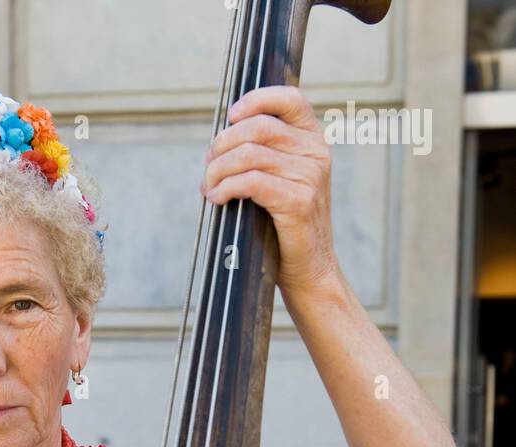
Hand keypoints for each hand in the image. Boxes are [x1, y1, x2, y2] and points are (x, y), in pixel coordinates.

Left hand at [199, 84, 340, 298]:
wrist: (309, 269)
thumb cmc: (287, 226)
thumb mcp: (283, 180)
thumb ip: (266, 154)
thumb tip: (220, 140)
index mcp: (314, 140)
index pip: (290, 99)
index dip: (256, 100)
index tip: (230, 116)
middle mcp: (316, 153)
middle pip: (258, 127)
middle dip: (223, 144)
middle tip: (208, 167)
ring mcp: (309, 177)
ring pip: (250, 154)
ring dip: (218, 170)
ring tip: (208, 187)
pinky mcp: (297, 202)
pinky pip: (250, 182)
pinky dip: (225, 188)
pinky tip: (217, 198)